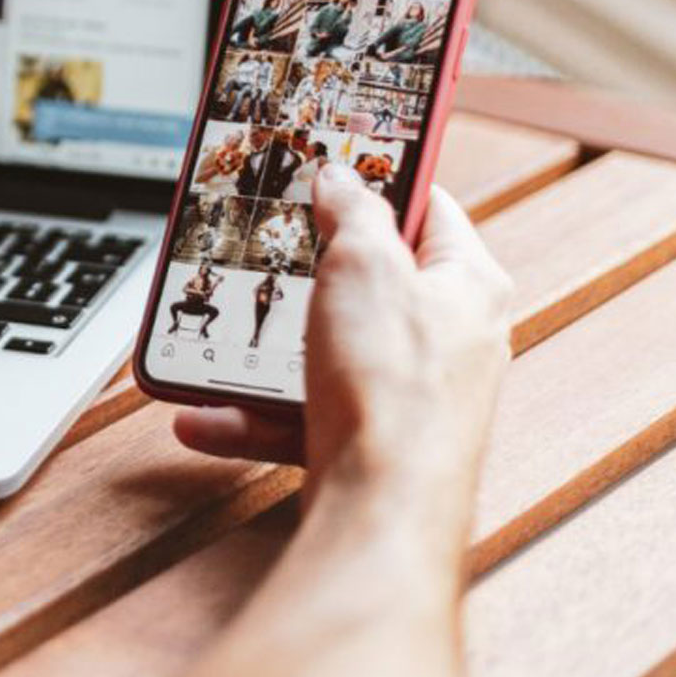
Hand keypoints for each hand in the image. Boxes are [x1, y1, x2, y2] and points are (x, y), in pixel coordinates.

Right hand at [173, 164, 511, 509]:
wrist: (383, 509)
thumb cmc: (394, 389)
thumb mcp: (364, 265)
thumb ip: (352, 212)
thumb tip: (342, 181)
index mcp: (469, 284)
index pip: (428, 207)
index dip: (379, 181)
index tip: (333, 167)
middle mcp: (449, 340)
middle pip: (369, 282)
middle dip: (306, 270)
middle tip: (267, 247)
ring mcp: (409, 394)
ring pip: (326, 352)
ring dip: (264, 349)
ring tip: (218, 338)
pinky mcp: (370, 440)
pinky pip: (301, 413)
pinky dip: (250, 413)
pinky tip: (206, 413)